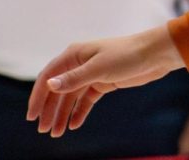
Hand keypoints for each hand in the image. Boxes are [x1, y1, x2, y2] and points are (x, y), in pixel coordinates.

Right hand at [26, 24, 183, 137]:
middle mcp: (80, 63)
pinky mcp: (104, 82)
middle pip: (59, 89)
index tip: (32, 116)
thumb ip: (74, 79)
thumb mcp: (98, 68)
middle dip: (50, 109)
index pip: (48, 77)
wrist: (156, 55)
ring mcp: (92, 73)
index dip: (38, 96)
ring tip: (57, 133)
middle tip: (44, 130)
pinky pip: (86, 99)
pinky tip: (74, 125)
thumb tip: (49, 85)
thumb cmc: (127, 55)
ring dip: (63, 114)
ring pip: (72, 96)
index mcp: (75, 54)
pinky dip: (79, 111)